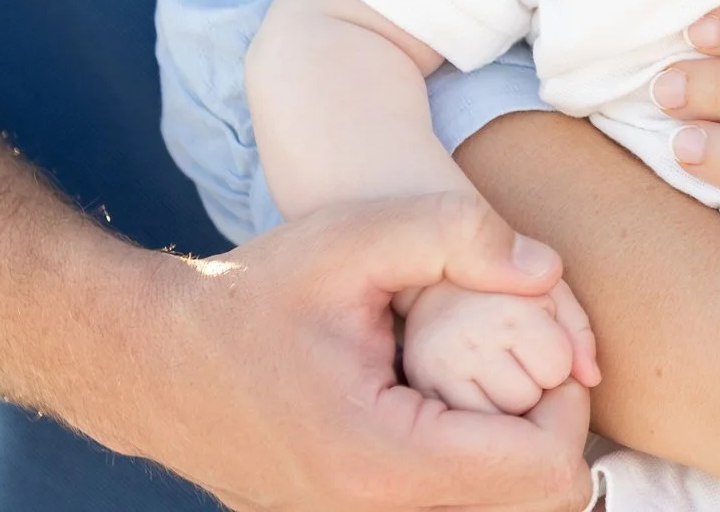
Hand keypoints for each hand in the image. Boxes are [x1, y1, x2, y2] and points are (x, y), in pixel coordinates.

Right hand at [122, 192, 594, 511]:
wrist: (152, 355)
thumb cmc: (254, 292)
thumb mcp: (354, 237)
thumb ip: (459, 234)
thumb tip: (549, 270)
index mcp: (386, 459)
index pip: (545, 469)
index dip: (568, 401)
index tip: (546, 344)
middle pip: (532, 505)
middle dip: (548, 429)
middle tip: (524, 362)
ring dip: (510, 451)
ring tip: (485, 381)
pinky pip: (444, 508)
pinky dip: (468, 464)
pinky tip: (444, 408)